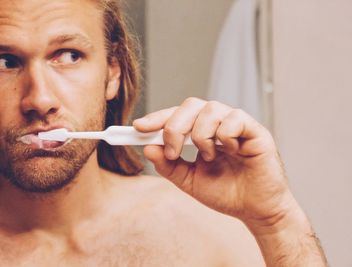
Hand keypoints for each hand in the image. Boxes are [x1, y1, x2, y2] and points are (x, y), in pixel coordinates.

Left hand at [133, 97, 297, 232]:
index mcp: (201, 132)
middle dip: (175, 127)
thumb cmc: (225, 193)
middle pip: (191, 105)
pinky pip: (235, 118)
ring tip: (208, 157)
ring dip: (201, 135)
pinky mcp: (255, 130)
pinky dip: (225, 136)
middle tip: (173, 151)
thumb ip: (168, 165)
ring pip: (210, 109)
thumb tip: (148, 148)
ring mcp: (236, 124)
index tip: (138, 127)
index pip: (177, 115)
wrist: (255, 210)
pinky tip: (231, 152)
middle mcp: (217, 123)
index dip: (157, 118)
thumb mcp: (189, 181)